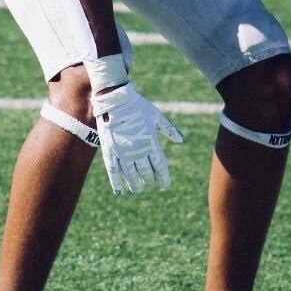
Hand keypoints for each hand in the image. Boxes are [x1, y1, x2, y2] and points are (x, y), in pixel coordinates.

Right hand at [91, 80, 183, 195]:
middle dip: (150, 181)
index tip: (165, 184)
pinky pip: (113, 172)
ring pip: (131, 176)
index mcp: (151, 142)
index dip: (163, 177)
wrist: (115, 98)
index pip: (160, 166)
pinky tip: (121, 191)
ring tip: (139, 189)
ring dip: (136, 185)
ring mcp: (122, 152)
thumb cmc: (137, 105)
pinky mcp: (110, 151)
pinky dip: (117, 183)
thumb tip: (181, 139)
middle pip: (146, 173)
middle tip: (151, 184)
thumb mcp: (156, 115)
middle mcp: (137, 150)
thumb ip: (168, 129)